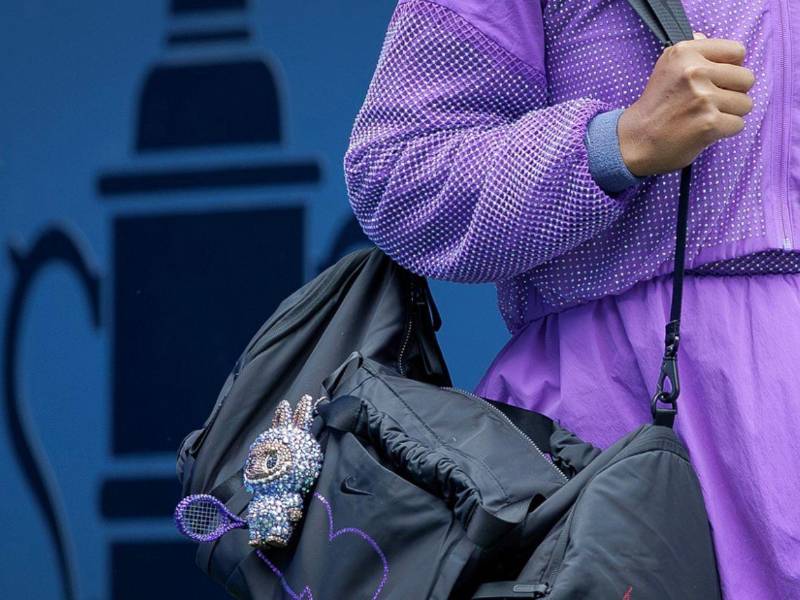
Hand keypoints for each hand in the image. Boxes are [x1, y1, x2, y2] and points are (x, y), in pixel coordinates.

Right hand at [618, 34, 754, 176]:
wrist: (635, 141)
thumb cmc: (655, 107)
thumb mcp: (666, 69)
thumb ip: (690, 53)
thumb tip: (705, 38)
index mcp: (684, 52)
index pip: (736, 52)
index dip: (731, 68)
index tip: (715, 80)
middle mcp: (694, 71)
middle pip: (746, 78)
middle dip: (733, 93)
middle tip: (709, 103)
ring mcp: (703, 97)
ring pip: (745, 103)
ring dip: (730, 113)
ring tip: (704, 117)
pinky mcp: (709, 122)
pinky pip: (738, 124)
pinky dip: (724, 131)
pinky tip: (704, 131)